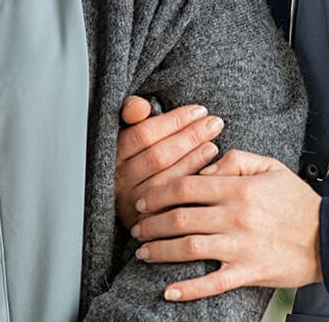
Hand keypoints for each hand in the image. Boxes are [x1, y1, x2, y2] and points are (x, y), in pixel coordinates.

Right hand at [115, 96, 223, 230]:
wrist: (133, 202)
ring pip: (166, 180)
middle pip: (157, 156)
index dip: (174, 121)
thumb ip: (131, 113)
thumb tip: (141, 106)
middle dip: (190, 137)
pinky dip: (191, 184)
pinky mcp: (145, 222)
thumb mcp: (131, 131)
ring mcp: (132, 203)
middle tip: (214, 123)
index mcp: (114, 154)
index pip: (143, 134)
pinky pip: (172, 203)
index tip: (198, 111)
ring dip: (193, 160)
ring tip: (213, 145)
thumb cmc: (137, 157)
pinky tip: (209, 172)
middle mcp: (119, 180)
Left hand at [129, 149, 322, 301]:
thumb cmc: (299, 202)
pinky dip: (188, 289)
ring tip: (143, 252)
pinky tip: (169, 291)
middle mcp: (236, 216)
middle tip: (137, 227)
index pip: (186, 186)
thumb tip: (204, 169)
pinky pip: (212, 283)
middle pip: (179, 217)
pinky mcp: (248, 272)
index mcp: (239, 188)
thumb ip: (236, 160)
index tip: (144, 200)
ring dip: (160, 250)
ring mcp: (241, 247)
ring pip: (188, 248)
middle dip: (151, 223)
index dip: (158, 193)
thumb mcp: (272, 167)